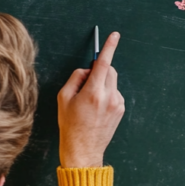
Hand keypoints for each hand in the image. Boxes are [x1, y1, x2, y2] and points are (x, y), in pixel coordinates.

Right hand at [57, 32, 124, 167]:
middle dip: (99, 70)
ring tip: (89, 102)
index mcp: (93, 92)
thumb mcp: (63, 98)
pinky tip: (96, 109)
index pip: (103, 63)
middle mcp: (109, 96)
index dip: (109, 47)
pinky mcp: (121, 109)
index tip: (114, 35)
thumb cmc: (70, 125)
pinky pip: (114, 93)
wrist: (83, 150)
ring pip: (112, 81)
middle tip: (85, 84)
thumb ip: (75, 78)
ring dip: (102, 83)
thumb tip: (87, 70)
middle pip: (109, 70)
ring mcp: (117, 104)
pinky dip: (106, 94)